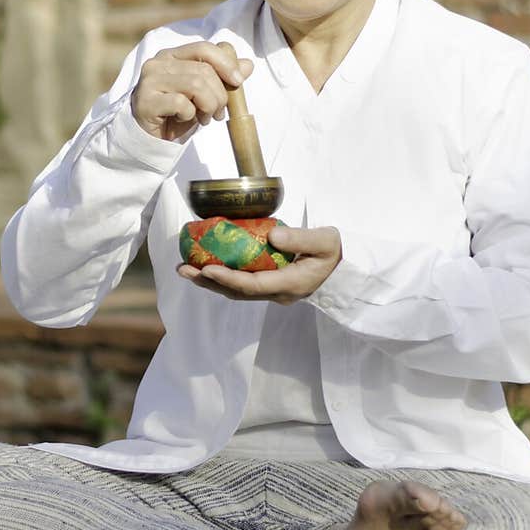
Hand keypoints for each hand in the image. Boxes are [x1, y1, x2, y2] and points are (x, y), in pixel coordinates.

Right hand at [131, 41, 253, 141]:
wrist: (150, 138)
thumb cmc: (177, 113)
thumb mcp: (204, 94)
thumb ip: (223, 77)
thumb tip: (248, 64)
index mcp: (172, 55)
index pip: (204, 48)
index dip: (226, 63)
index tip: (239, 81)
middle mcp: (158, 63)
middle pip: (204, 70)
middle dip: (219, 95)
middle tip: (218, 112)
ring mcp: (149, 81)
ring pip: (195, 85)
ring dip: (208, 106)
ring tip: (205, 118)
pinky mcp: (146, 101)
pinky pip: (181, 104)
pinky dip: (190, 115)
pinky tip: (184, 120)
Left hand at [178, 225, 342, 303]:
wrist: (346, 270)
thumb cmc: (337, 253)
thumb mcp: (326, 242)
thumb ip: (301, 239)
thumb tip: (272, 236)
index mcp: (290, 284)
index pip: (253, 285)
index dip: (227, 278)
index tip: (206, 267)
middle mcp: (278, 293)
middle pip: (237, 292)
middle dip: (208, 281)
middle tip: (183, 269)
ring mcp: (273, 292)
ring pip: (236, 291)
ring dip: (210, 281)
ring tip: (186, 269)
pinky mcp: (270, 285)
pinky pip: (242, 284)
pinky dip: (222, 276)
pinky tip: (206, 266)